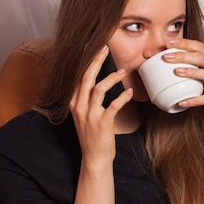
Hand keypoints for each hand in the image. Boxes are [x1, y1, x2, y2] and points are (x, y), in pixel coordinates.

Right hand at [69, 46, 132, 160]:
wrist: (94, 157)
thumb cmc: (93, 134)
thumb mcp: (85, 114)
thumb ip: (87, 98)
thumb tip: (98, 80)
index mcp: (74, 102)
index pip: (77, 76)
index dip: (84, 60)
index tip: (90, 46)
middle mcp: (79, 106)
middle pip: (86, 77)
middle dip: (95, 60)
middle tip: (105, 48)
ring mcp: (89, 115)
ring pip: (98, 88)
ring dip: (111, 78)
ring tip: (122, 72)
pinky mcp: (102, 123)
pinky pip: (113, 106)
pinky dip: (123, 97)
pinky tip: (129, 92)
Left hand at [164, 39, 203, 113]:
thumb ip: (201, 59)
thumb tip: (177, 55)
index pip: (200, 46)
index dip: (185, 43)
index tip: (171, 42)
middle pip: (201, 57)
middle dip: (183, 55)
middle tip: (167, 56)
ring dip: (191, 72)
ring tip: (176, 71)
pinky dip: (195, 100)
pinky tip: (184, 101)